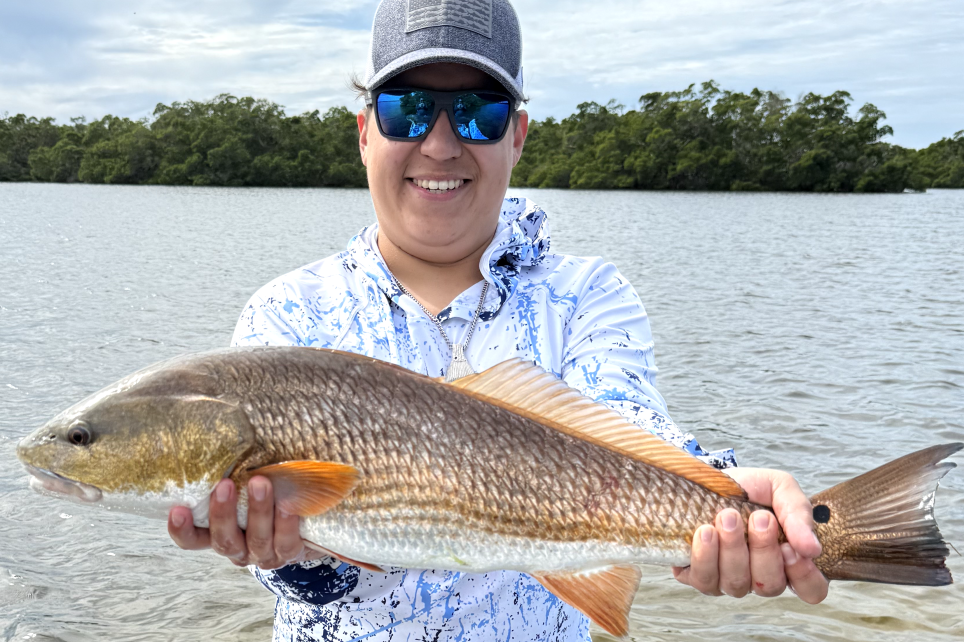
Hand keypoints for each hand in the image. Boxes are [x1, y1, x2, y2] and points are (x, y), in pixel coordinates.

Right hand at [168, 476, 322, 568]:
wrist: (308, 520)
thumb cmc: (270, 491)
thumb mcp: (247, 481)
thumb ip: (234, 469)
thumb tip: (223, 432)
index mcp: (220, 532)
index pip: (192, 539)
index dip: (182, 530)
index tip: (178, 509)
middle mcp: (239, 547)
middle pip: (223, 540)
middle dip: (222, 513)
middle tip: (225, 484)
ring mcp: (264, 554)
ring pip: (256, 539)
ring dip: (257, 511)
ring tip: (260, 482)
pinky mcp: (290, 554)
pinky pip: (286, 544)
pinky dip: (285, 525)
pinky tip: (288, 507)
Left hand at [672, 467, 828, 603]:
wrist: (709, 478)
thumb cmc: (750, 488)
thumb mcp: (781, 488)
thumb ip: (799, 514)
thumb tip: (812, 550)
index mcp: (788, 560)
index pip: (811, 589)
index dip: (803, 575)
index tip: (789, 548)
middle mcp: (761, 577)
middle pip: (770, 586)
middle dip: (763, 550)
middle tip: (758, 518)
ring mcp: (730, 580)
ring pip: (737, 584)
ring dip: (733, 549)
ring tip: (727, 517)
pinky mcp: (700, 575)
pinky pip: (704, 580)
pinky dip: (705, 556)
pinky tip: (705, 531)